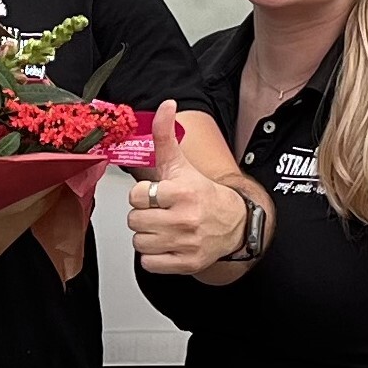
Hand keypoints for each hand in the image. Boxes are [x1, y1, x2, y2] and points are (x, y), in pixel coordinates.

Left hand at [128, 102, 243, 275]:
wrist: (233, 223)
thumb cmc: (202, 194)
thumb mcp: (181, 164)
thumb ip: (165, 136)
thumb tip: (165, 105)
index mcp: (182, 192)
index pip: (136, 196)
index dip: (143, 196)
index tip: (157, 196)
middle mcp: (185, 219)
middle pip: (134, 221)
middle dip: (144, 216)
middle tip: (161, 212)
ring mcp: (186, 243)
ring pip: (139, 243)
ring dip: (148, 236)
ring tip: (164, 227)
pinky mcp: (185, 263)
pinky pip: (149, 263)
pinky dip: (154, 256)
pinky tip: (168, 244)